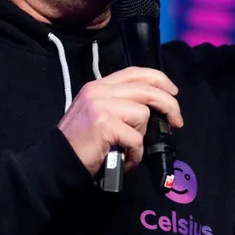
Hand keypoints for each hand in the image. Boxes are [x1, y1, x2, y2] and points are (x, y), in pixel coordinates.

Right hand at [57, 67, 183, 175]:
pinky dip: (135, 153)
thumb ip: (119, 104)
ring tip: (129, 148)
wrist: (57, 162)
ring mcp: (101, 106)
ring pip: (143, 114)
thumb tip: (153, 108)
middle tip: (178, 121)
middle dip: (169, 104)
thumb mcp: (96, 113)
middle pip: (146, 89)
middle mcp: (99, 91)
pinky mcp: (104, 124)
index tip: (172, 91)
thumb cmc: (80, 143)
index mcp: (98, 86)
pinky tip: (125, 159)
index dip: (158, 79)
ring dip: (141, 136)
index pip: (134, 72)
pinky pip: (136, 138)